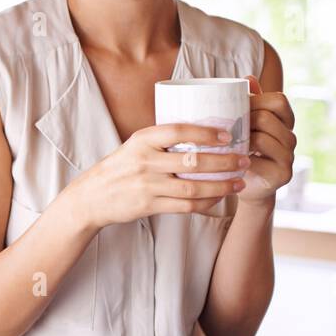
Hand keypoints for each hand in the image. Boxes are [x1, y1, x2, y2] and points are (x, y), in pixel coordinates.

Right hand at [69, 122, 249, 230]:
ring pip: (193, 186)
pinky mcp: (150, 206)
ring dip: (221, 185)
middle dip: (223, 161)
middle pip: (192, 161)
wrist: (92, 197)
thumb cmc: (120, 167)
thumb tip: (201, 130)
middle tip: (244, 159)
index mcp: (142, 140)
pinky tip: (219, 197)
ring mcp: (148, 185)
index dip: (205, 132)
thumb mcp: (134, 145)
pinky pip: (186, 205)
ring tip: (240, 181)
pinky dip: (206, 202)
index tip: (227, 134)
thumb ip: (161, 140)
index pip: (178, 131)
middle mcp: (145, 161)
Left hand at [239, 74, 295, 205]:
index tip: (238, 108)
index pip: (279, 101)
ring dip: (240, 140)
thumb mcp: (247, 125)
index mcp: (285, 122)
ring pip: (261, 138)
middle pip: (266, 118)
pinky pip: (257, 161)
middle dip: (242, 121)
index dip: (257, 100)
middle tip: (224, 128)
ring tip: (226, 143)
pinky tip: (230, 160)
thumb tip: (248, 78)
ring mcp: (289, 157)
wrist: (246, 186)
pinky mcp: (282, 175)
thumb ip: (250, 103)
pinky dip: (240, 159)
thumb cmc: (244, 150)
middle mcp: (291, 138)